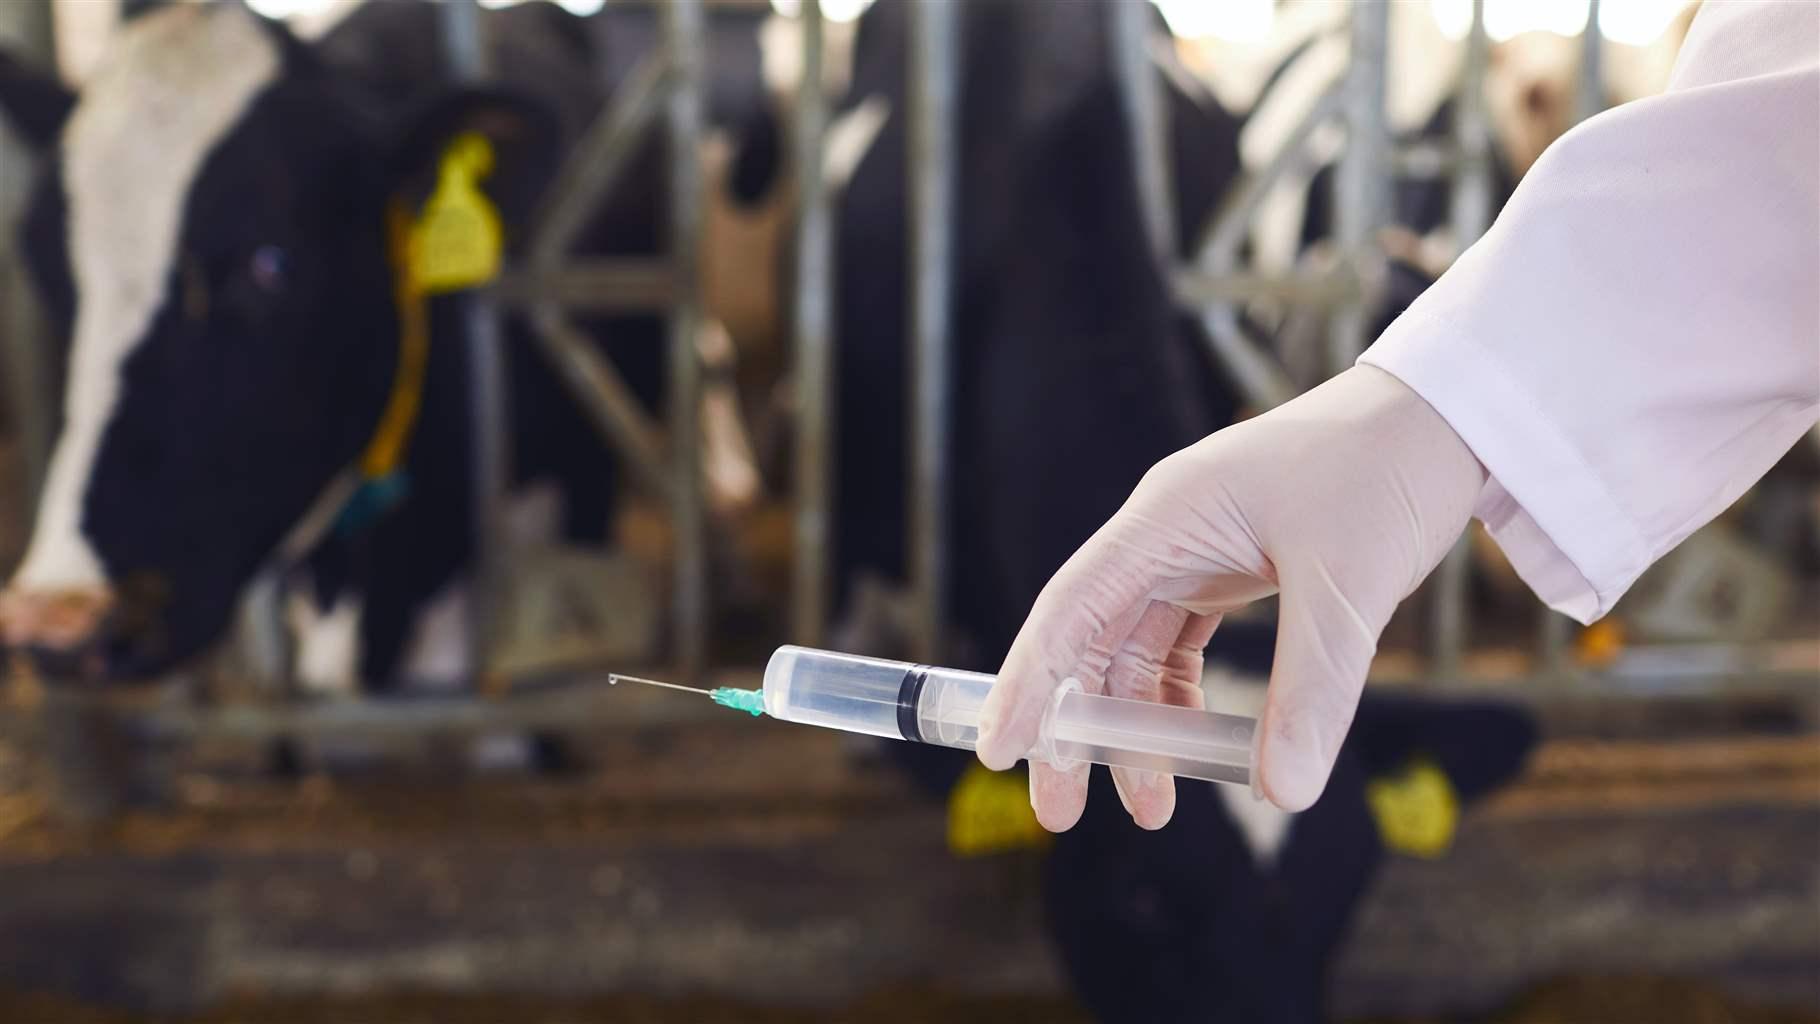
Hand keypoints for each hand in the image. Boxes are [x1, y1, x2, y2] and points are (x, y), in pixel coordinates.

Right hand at [975, 366, 1484, 827]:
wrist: (1442, 418)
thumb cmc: (1387, 471)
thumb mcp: (1350, 586)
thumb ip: (1311, 691)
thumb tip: (1282, 795)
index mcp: (1167, 516)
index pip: (1072, 605)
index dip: (1030, 680)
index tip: (999, 751)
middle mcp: (1165, 534)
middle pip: (1090, 639)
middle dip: (1071, 728)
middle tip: (1064, 812)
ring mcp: (1194, 552)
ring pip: (1134, 653)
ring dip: (1134, 728)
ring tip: (1151, 806)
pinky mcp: (1228, 569)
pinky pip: (1180, 648)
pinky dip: (1180, 703)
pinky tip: (1196, 751)